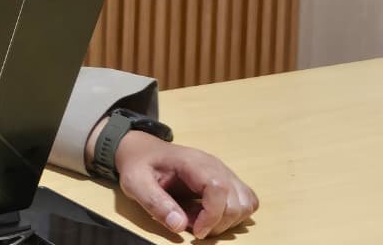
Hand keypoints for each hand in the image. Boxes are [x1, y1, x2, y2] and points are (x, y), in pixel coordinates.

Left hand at [115, 132, 258, 237]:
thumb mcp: (135, 183)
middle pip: (236, 201)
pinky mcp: (226, 180)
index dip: (212, 216)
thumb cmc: (138, 165)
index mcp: (192, 162)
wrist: (142, 150)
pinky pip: (246, 200)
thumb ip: (155, 203)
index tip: (196, 231)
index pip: (218, 188)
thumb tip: (179, 226)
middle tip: (192, 226)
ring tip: (200, 219)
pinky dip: (235, 214)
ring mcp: (224, 172)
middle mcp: (215, 165)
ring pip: (246, 203)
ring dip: (228, 221)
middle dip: (218, 223)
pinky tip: (210, 215)